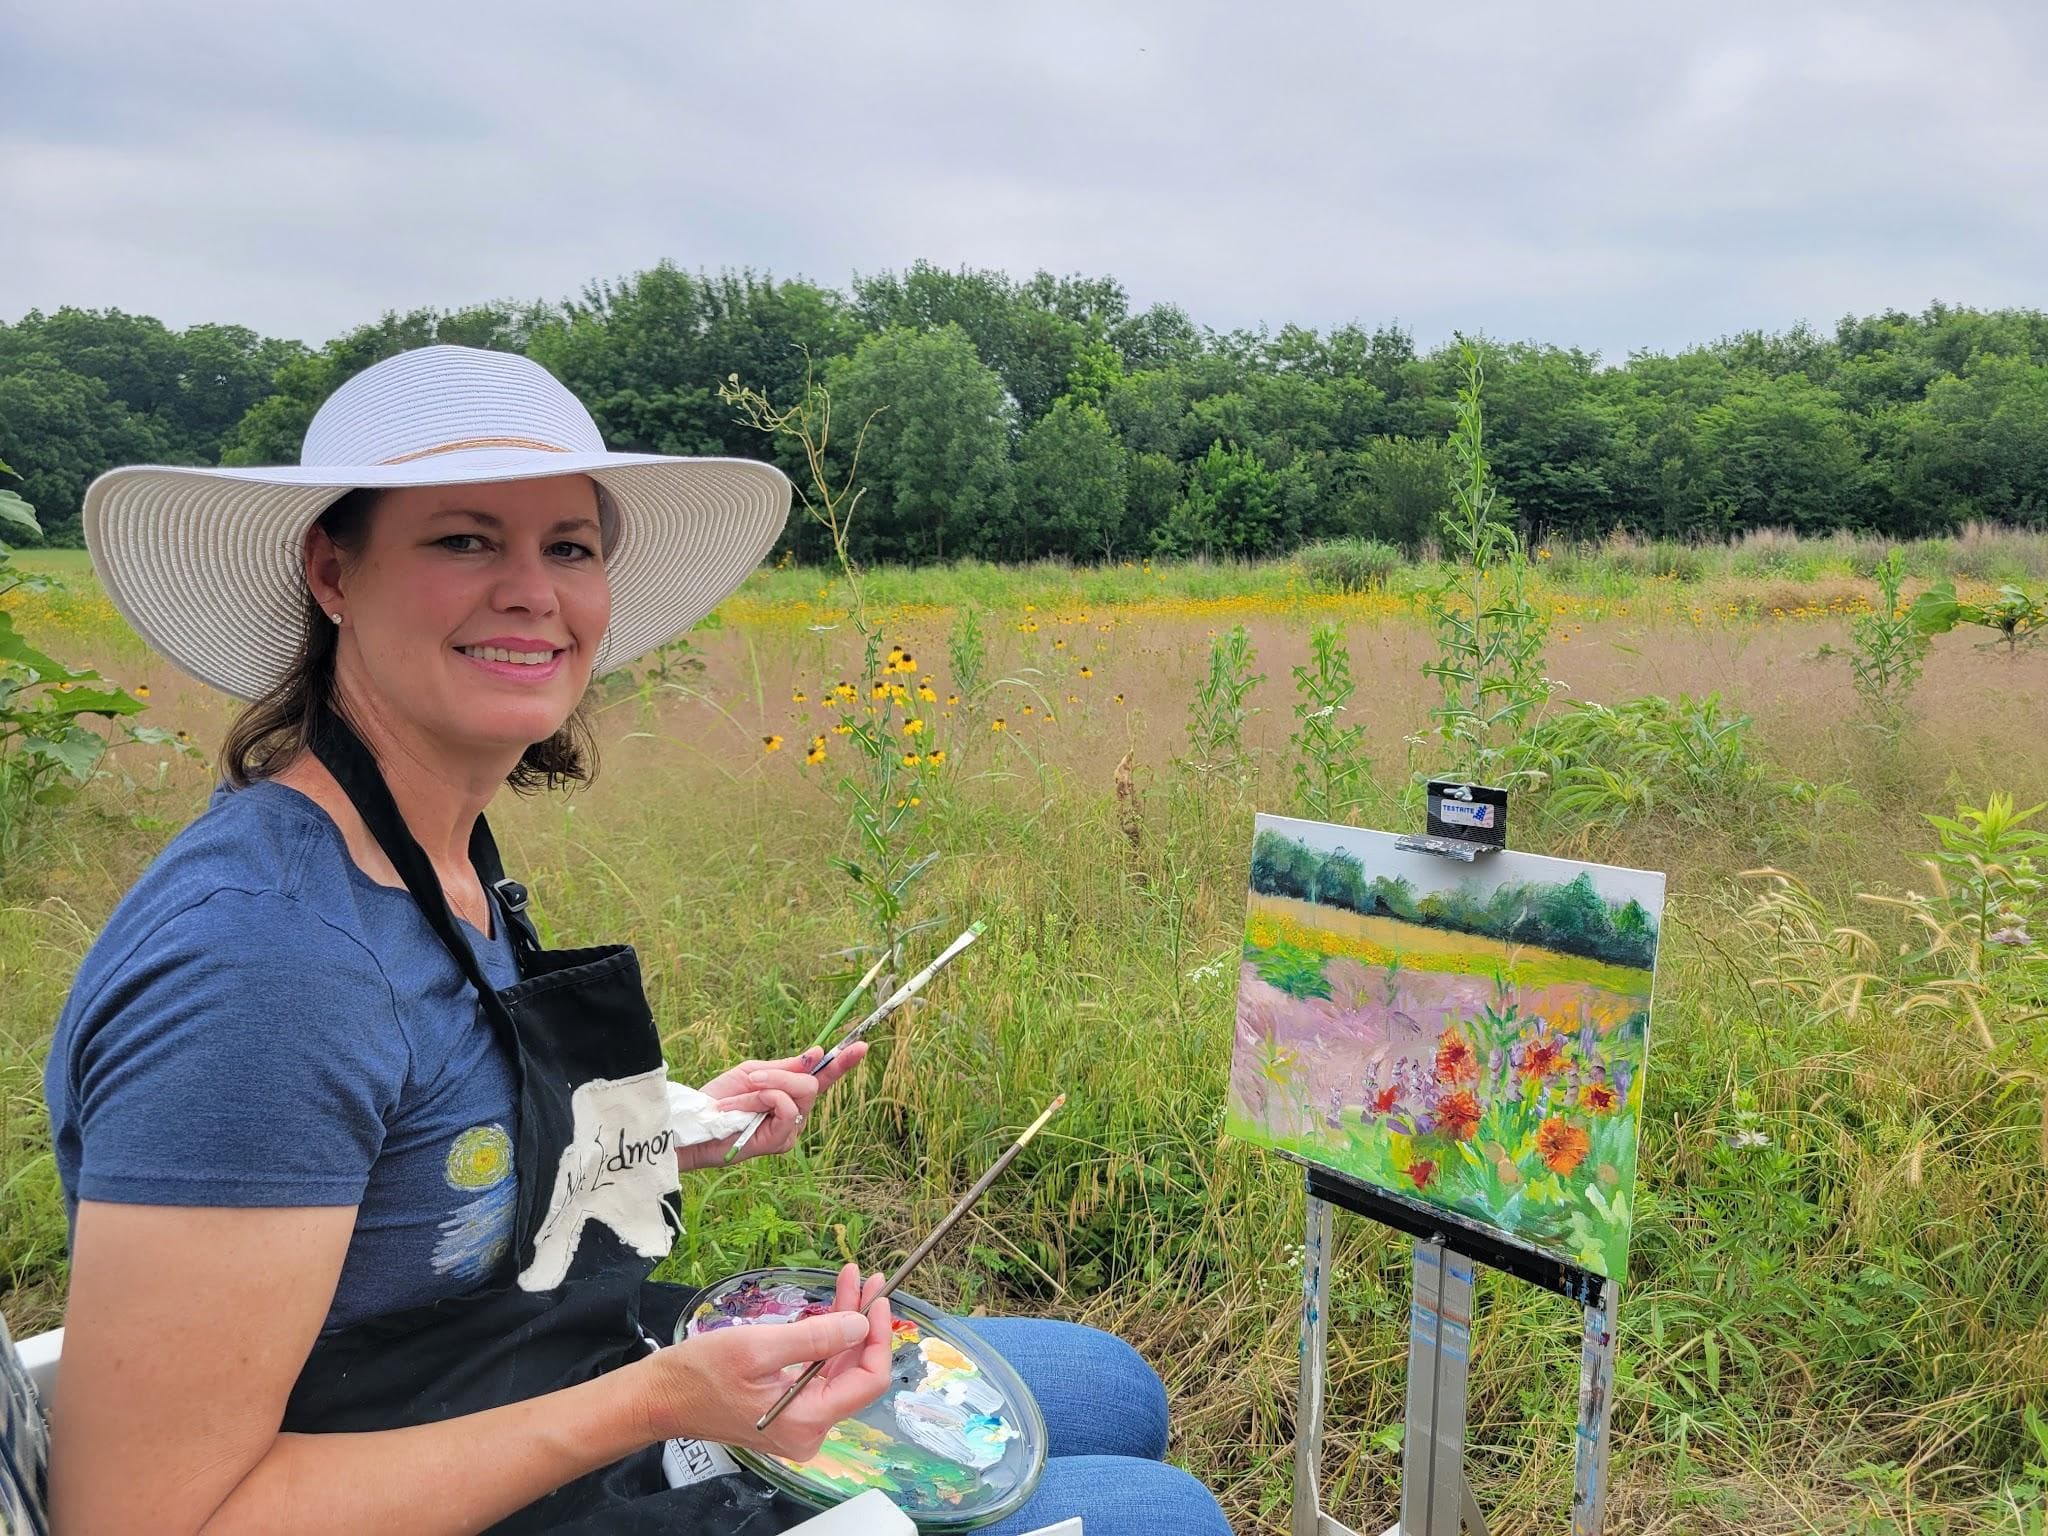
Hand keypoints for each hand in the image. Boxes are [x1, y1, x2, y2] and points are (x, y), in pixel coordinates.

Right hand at [641, 1263, 892, 1460]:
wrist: (658, 1399)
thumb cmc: (698, 1374)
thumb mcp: (757, 1348)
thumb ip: (813, 1339)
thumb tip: (861, 1325)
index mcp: (806, 1421)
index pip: (868, 1381)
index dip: (878, 1337)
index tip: (878, 1298)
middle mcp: (809, 1430)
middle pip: (854, 1372)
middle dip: (862, 1321)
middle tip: (867, 1279)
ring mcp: (799, 1423)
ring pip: (838, 1369)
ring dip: (846, 1324)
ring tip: (852, 1283)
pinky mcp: (788, 1411)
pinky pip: (818, 1373)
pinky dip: (826, 1339)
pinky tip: (832, 1309)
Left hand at [681, 1042, 868, 1167]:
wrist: (696, 1122)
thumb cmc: (720, 1099)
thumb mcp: (752, 1072)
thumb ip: (785, 1067)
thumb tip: (818, 1053)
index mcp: (790, 1094)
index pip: (822, 1077)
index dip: (843, 1062)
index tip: (861, 1045)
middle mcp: (796, 1113)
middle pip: (811, 1083)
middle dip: (781, 1074)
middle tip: (754, 1076)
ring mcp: (791, 1130)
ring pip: (800, 1093)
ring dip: (766, 1087)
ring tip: (738, 1099)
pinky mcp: (781, 1142)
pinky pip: (785, 1108)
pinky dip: (763, 1100)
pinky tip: (740, 1109)